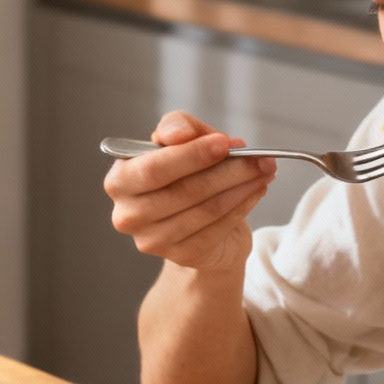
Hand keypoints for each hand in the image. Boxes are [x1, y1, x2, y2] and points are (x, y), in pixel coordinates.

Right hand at [103, 110, 276, 272]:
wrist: (193, 222)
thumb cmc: (184, 175)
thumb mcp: (180, 140)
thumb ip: (177, 127)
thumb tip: (180, 134)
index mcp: (119, 180)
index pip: (153, 168)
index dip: (190, 156)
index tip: (223, 143)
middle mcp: (128, 214)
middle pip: (184, 191)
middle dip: (227, 171)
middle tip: (259, 157)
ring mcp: (153, 240)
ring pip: (206, 210)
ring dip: (242, 187)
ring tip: (264, 170)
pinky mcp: (181, 256)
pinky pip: (218, 228)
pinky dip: (242, 206)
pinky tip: (256, 190)